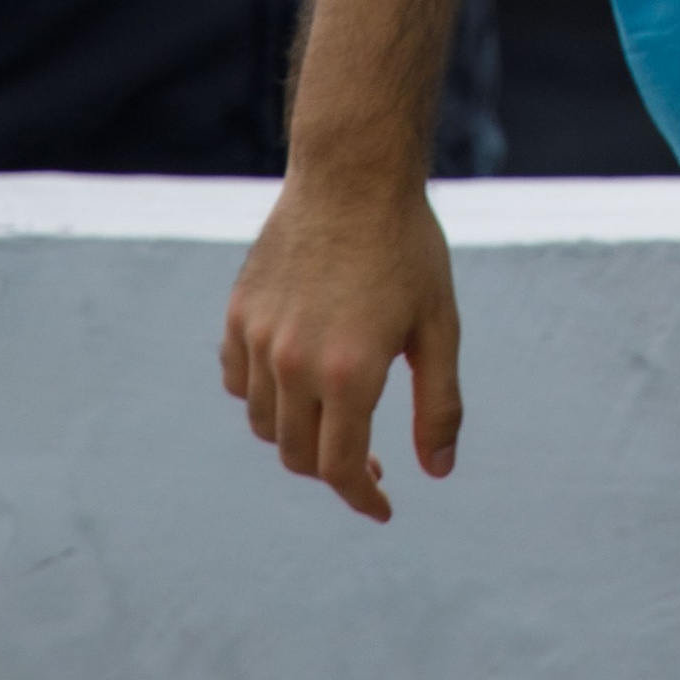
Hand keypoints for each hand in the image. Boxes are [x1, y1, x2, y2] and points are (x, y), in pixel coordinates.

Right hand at [220, 173, 459, 525]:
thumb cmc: (406, 247)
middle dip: (334, 470)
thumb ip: (439, 405)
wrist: (353, 173)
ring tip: (336, 414)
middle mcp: (295, 363)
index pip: (341, 469)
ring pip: (265, 423)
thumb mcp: (439, 326)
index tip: (382, 507)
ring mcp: (260, 338)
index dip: (362, 498)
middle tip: (370, 457)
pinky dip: (263, 396)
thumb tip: (437, 472)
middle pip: (299, 456)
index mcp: (350, 373)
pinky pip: (240, 380)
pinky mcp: (239, 313)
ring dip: (298, 434)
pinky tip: (296, 380)